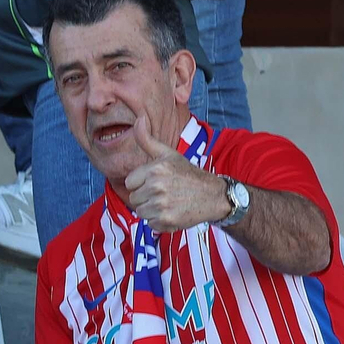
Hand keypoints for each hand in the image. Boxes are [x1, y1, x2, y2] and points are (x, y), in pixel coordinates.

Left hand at [124, 116, 230, 231]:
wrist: (214, 196)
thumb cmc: (188, 174)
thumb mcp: (168, 154)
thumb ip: (148, 139)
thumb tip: (139, 119)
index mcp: (155, 168)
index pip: (130, 182)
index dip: (141, 183)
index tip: (157, 182)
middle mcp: (156, 186)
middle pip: (134, 199)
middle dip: (146, 197)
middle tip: (165, 193)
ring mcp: (161, 204)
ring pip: (140, 212)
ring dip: (152, 211)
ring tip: (169, 202)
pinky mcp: (166, 220)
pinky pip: (150, 224)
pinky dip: (160, 222)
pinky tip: (173, 212)